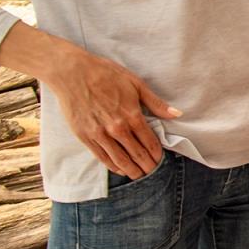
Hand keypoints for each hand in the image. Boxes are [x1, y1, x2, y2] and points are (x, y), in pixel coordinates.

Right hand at [44, 44, 179, 178]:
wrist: (72, 73)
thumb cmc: (105, 74)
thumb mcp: (135, 84)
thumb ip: (156, 102)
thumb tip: (177, 114)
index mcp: (132, 115)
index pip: (149, 141)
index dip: (156, 153)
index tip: (160, 159)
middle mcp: (117, 128)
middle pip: (136, 153)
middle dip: (147, 165)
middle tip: (153, 172)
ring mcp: (100, 133)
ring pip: (120, 159)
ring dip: (131, 170)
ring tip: (139, 175)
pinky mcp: (85, 136)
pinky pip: (101, 156)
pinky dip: (112, 165)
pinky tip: (119, 169)